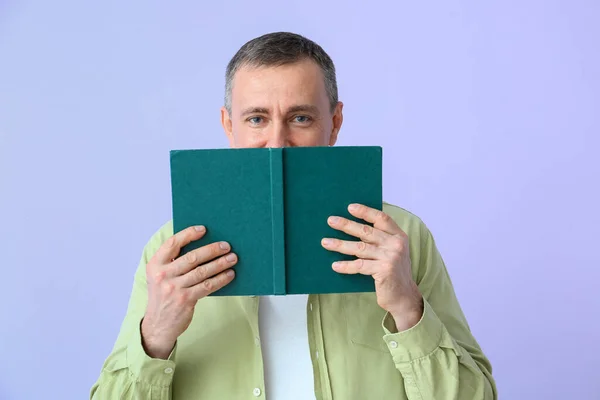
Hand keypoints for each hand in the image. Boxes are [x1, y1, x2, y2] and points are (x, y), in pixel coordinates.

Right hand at [141, 226, 236, 358]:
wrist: (158, 324)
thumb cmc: (163, 295)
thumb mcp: (159, 276)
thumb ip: (173, 262)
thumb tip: (202, 245)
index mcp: (155, 265)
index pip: (172, 243)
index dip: (188, 234)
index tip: (204, 229)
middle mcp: (163, 275)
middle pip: (192, 257)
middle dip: (212, 250)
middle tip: (226, 245)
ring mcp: (174, 288)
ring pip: (202, 271)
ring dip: (220, 263)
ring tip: (233, 258)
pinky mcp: (185, 300)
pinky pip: (207, 286)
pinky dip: (220, 279)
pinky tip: (229, 274)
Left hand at [321, 203, 422, 331]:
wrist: (404, 296)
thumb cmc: (392, 272)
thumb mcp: (391, 251)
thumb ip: (380, 239)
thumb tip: (352, 227)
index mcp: (398, 236)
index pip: (382, 218)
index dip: (365, 212)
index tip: (350, 207)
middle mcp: (396, 244)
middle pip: (366, 231)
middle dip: (347, 225)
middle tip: (331, 220)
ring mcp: (390, 257)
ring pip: (360, 248)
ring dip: (340, 245)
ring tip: (326, 243)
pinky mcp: (384, 271)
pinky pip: (360, 266)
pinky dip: (346, 266)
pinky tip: (335, 265)